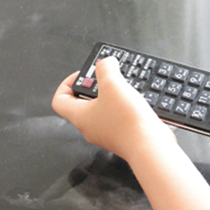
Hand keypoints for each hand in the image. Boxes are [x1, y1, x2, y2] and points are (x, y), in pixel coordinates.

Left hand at [52, 57, 173, 159]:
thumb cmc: (127, 122)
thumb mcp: (113, 84)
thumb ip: (106, 68)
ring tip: (123, 86)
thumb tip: (106, 62)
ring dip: (111, 95)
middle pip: (83, 103)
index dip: (67, 83)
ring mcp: (107, 133)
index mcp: (80, 116)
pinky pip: (118, 116)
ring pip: (103, 109)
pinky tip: (135, 99)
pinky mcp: (123, 135)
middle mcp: (91, 127)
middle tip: (106, 77)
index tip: (83, 76)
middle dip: (95, 87)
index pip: (60, 100)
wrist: (150, 146)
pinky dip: (124, 105)